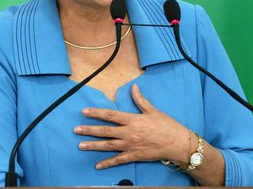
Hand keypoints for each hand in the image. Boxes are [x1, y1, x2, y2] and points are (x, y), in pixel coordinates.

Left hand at [74, 83, 190, 168]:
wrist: (176, 143)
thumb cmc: (166, 125)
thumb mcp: (153, 110)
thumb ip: (140, 100)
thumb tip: (134, 87)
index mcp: (132, 120)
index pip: (110, 115)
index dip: (96, 113)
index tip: (84, 112)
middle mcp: (128, 133)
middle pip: (105, 131)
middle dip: (89, 130)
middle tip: (76, 130)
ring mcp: (130, 146)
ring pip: (108, 146)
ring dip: (93, 145)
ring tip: (80, 145)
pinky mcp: (134, 156)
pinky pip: (118, 160)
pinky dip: (107, 163)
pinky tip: (98, 165)